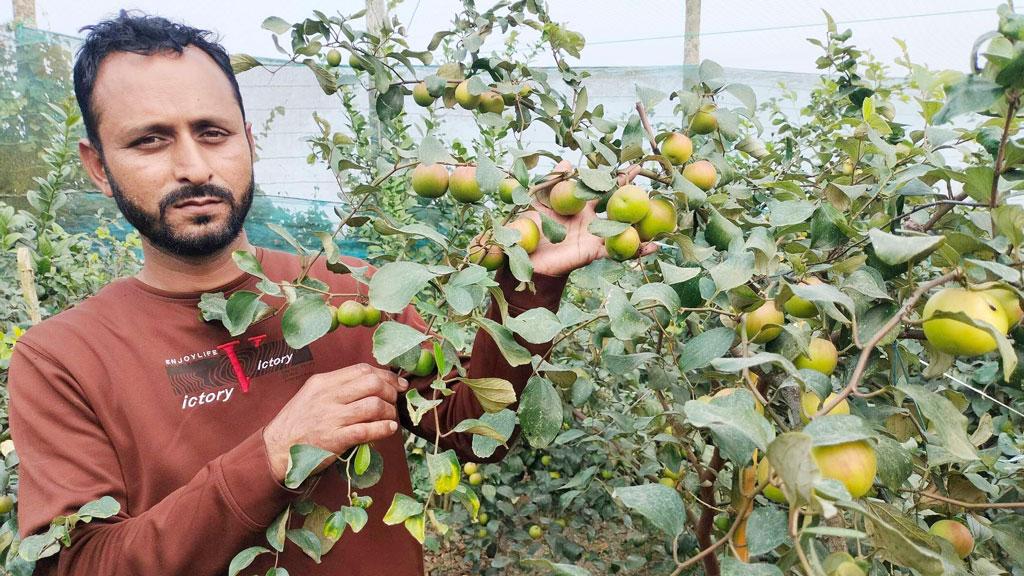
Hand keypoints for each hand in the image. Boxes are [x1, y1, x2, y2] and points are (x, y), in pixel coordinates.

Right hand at [262, 363, 407, 481]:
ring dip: (390, 412)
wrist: (277, 448)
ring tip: (391, 417)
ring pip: (374, 406)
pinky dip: (384, 429)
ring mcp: (331, 418)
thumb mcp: (313, 395)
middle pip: (372, 383)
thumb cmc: (298, 422)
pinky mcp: (335, 439)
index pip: (362, 370)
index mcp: (323, 382)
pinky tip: (389, 429)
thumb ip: (338, 387)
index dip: (385, 375)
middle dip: (391, 391)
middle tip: (395, 400)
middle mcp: (327, 396)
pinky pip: (367, 430)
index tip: (397, 383)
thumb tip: (374, 383)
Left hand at [520, 163, 657, 276]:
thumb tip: (566, 161)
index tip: (635, 165)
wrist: (525, 257)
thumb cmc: (529, 227)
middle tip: (653, 180)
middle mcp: (591, 219)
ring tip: (664, 213)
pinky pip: (617, 251)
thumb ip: (551, 182)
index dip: (617, 177)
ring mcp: (594, 236)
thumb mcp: (537, 201)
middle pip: (617, 203)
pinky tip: (653, 246)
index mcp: (579, 205)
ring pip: (623, 227)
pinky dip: (636, 250)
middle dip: (635, 192)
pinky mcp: (593, 252)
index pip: (602, 188)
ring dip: (642, 221)